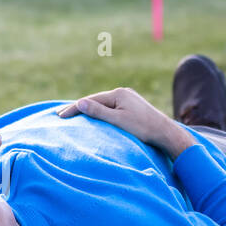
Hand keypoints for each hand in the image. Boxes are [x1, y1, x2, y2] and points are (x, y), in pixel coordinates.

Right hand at [57, 87, 197, 157]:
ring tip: (73, 114)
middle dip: (79, 107)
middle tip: (60, 114)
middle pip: (96, 100)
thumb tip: (80, 103)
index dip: (74, 108)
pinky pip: (111, 108)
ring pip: (103, 104)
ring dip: (88, 109)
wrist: (165, 132)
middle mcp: (123, 92)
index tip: (60, 116)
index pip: (90, 100)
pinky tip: (94, 116)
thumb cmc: (142, 128)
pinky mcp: (132, 106)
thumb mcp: (118, 121)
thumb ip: (98, 112)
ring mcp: (128, 99)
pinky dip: (99, 112)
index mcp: (118, 94)